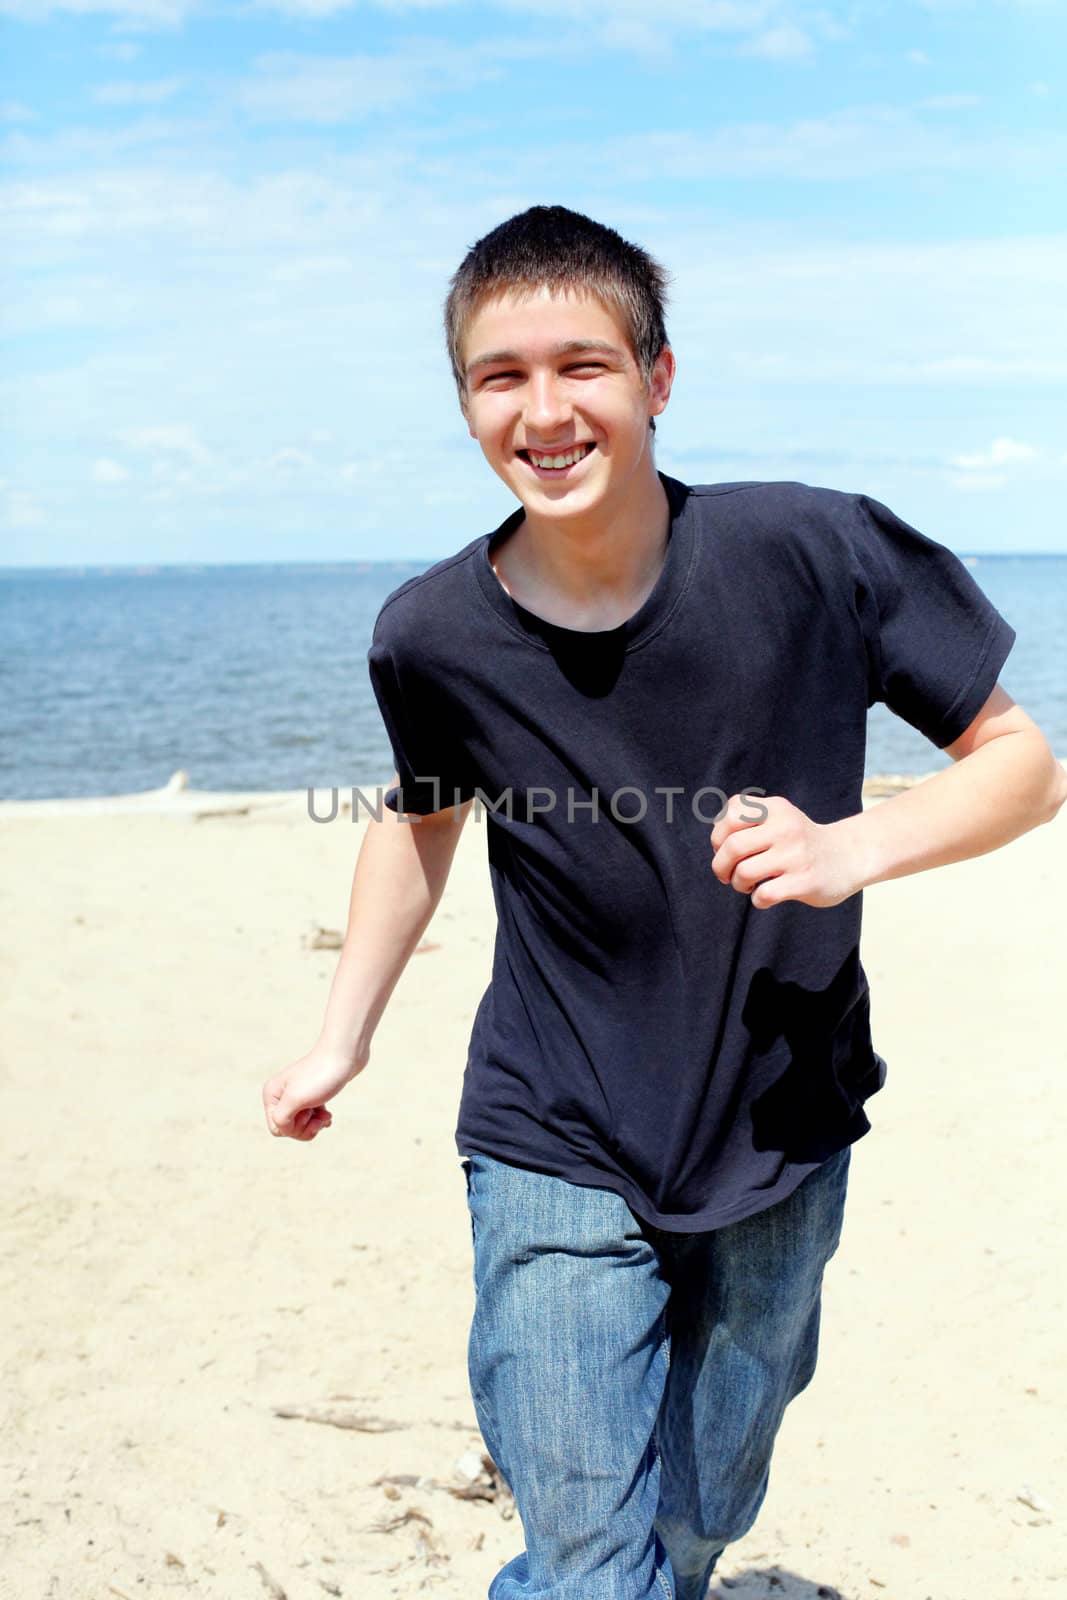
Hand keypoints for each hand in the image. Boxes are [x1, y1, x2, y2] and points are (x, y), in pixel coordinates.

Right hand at [261, 1044, 364, 1141]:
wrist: (345, 1053)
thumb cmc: (320, 1075)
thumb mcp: (295, 1099)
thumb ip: (281, 1119)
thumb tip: (282, 1128)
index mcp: (271, 1094)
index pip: (277, 1128)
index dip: (294, 1128)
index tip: (307, 1114)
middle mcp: (281, 1094)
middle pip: (289, 1128)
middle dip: (306, 1127)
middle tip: (318, 1116)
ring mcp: (297, 1094)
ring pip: (302, 1125)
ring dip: (315, 1124)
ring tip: (326, 1115)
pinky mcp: (313, 1094)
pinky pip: (312, 1118)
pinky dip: (320, 1120)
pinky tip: (328, 1115)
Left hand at [709, 794, 865, 909]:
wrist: (848, 857)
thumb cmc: (800, 840)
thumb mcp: (779, 817)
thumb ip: (748, 817)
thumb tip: (715, 837)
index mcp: (777, 809)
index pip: (730, 816)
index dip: (717, 837)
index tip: (723, 849)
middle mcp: (787, 828)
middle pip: (732, 847)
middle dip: (720, 866)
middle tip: (726, 874)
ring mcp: (796, 855)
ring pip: (744, 872)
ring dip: (737, 884)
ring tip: (746, 885)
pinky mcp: (805, 881)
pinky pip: (763, 895)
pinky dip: (757, 899)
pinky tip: (765, 896)